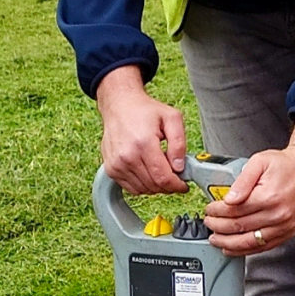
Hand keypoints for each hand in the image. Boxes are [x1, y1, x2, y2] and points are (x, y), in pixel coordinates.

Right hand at [96, 66, 189, 195]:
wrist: (119, 105)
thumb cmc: (144, 111)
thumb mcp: (172, 118)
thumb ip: (179, 143)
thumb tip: (179, 167)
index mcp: (143, 143)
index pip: (163, 177)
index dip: (177, 185)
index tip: (183, 184)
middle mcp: (127, 156)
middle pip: (154, 186)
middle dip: (168, 185)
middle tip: (174, 174)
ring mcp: (117, 164)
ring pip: (143, 190)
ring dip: (156, 186)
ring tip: (160, 169)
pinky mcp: (111, 169)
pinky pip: (132, 188)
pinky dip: (143, 185)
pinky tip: (148, 171)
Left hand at [204, 116, 294, 254]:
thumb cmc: (287, 165)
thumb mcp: (260, 161)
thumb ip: (242, 181)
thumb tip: (228, 199)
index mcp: (268, 197)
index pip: (234, 210)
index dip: (216, 212)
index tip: (209, 209)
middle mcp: (277, 215)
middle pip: (239, 227)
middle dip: (218, 227)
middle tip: (208, 223)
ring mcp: (284, 227)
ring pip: (249, 242)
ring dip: (228, 243)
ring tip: (215, 239)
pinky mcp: (288, 233)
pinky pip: (263, 247)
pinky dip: (245, 250)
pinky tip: (233, 249)